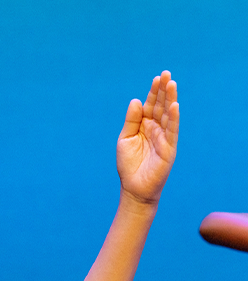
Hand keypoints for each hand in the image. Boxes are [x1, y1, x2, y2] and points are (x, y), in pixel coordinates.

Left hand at [116, 71, 179, 205]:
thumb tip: (136, 100)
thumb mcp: (125, 138)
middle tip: (166, 74)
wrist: (134, 187)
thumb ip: (132, 120)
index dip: (153, 92)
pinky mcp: (169, 148)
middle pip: (161, 106)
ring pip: (169, 115)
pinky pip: (172, 131)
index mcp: (145, 126)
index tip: (156, 77)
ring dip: (171, 99)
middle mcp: (156, 129)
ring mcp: (164, 138)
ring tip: (172, 84)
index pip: (150, 105)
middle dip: (163, 90)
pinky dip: (174, 118)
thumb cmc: (129, 164)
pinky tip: (174, 106)